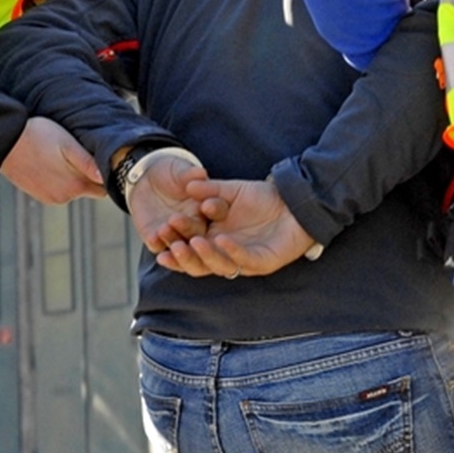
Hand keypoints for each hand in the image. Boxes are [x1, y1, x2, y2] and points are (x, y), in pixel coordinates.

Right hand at [0, 117, 104, 203]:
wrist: (4, 140)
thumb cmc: (37, 136)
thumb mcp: (67, 144)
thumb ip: (88, 163)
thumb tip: (106, 177)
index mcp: (75, 186)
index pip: (103, 189)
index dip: (104, 174)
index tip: (99, 159)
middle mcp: (63, 198)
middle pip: (88, 189)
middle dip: (87, 174)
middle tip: (77, 152)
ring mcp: (50, 198)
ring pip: (72, 189)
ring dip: (72, 176)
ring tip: (60, 156)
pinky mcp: (39, 195)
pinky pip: (58, 189)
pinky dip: (58, 178)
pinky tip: (49, 162)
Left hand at [127, 153, 210, 252]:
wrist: (145, 179)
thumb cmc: (169, 173)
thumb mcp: (178, 170)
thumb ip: (189, 174)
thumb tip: (200, 173)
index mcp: (206, 209)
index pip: (215, 212)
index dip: (213, 210)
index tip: (207, 206)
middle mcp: (194, 226)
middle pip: (197, 233)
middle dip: (188, 228)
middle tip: (177, 219)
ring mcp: (176, 235)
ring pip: (178, 243)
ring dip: (172, 238)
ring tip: (164, 229)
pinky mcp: (157, 239)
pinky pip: (157, 245)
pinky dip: (155, 243)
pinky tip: (153, 239)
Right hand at [155, 179, 314, 278]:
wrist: (295, 201)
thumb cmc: (264, 198)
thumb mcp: (232, 192)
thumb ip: (210, 190)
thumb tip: (188, 186)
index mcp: (215, 240)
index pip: (190, 250)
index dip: (174, 246)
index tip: (158, 237)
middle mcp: (228, 254)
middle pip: (201, 264)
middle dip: (184, 256)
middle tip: (171, 244)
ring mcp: (245, 261)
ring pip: (220, 266)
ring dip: (205, 256)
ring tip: (192, 242)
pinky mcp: (264, 262)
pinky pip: (245, 260)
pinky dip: (232, 251)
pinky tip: (221, 239)